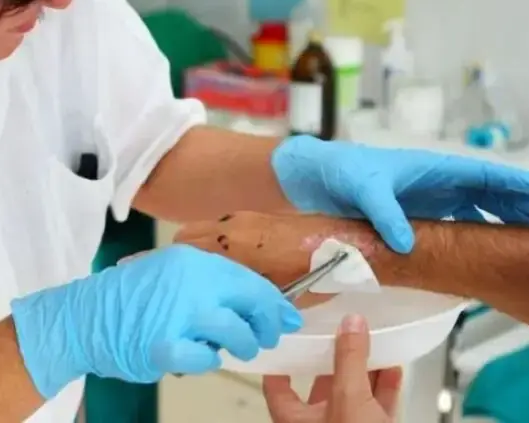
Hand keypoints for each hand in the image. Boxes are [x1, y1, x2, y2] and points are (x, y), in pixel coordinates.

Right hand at [11, 245, 302, 398]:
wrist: (82, 316)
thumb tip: (255, 303)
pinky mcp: (164, 345)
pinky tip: (196, 357)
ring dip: (240, 346)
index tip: (287, 317)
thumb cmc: (126, 298)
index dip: (274, 303)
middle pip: (250, 305)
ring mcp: (178, 314)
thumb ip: (208, 284)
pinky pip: (204, 360)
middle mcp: (190, 282)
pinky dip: (206, 362)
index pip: (249, 281)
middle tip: (263, 338)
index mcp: (193, 261)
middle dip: (264, 327)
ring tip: (231, 350)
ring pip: (235, 334)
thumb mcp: (169, 274)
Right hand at [173, 211, 383, 307]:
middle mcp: (232, 225)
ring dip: (207, 249)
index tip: (182, 284)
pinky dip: (224, 243)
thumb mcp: (273, 294)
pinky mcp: (261, 216)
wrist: (347, 243)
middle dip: (188, 256)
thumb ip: (245, 299)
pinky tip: (239, 263)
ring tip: (215, 273)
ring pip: (211, 232)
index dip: (181, 268)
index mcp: (231, 244)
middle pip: (191, 236)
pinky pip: (228, 229)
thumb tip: (229, 312)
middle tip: (194, 279)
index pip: (186, 248)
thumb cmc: (311, 273)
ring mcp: (246, 217)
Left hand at [263, 314, 402, 422]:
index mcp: (293, 420)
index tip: (292, 332)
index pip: (276, 382)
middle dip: (335, 357)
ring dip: (364, 368)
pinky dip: (385, 387)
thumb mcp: (350, 399)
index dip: (282, 357)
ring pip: (352, 394)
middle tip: (342, 328)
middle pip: (320, 384)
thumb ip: (349, 360)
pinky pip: (376, 406)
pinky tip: (395, 366)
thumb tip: (351, 322)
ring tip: (374, 340)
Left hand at [272, 135, 528, 252]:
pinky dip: (470, 229)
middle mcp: (432, 182)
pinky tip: (481, 244)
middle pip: (484, 190)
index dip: (513, 181)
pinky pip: (450, 221)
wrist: (309, 177)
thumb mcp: (363, 189)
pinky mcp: (409, 214)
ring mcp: (423, 198)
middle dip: (515, 200)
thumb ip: (385, 214)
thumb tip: (407, 245)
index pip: (480, 173)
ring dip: (497, 215)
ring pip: (472, 205)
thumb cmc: (338, 171)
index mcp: (428, 167)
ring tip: (523, 229)